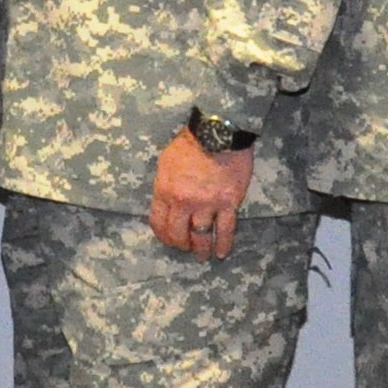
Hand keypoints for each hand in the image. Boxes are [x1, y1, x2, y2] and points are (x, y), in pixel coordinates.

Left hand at [148, 128, 255, 259]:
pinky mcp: (228, 203)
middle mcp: (183, 202)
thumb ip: (164, 185)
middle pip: (178, 234)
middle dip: (181, 245)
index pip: (159, 223)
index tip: (170, 239)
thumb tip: (165, 204)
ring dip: (201, 249)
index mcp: (165, 191)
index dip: (163, 236)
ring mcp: (206, 204)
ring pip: (201, 236)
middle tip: (187, 248)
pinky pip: (225, 230)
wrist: (218, 132)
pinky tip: (222, 252)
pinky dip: (223, 244)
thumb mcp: (166, 162)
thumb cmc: (190, 143)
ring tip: (204, 256)